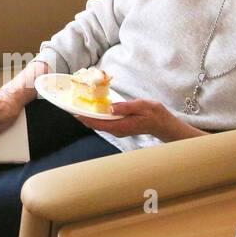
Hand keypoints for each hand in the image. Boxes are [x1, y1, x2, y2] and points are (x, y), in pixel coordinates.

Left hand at [74, 98, 188, 139]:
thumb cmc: (153, 114)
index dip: (85, 118)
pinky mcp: (120, 127)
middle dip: (84, 117)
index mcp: (121, 125)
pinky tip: (94, 110)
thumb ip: (125, 107)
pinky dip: (98, 117)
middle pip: (96, 124)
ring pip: (99, 124)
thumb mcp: (141, 106)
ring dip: (90, 117)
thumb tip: (110, 108)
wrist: (162, 124)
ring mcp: (118, 130)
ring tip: (80, 107)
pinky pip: (105, 123)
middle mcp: (117, 130)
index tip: (75, 113)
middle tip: (73, 107)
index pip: (98, 123)